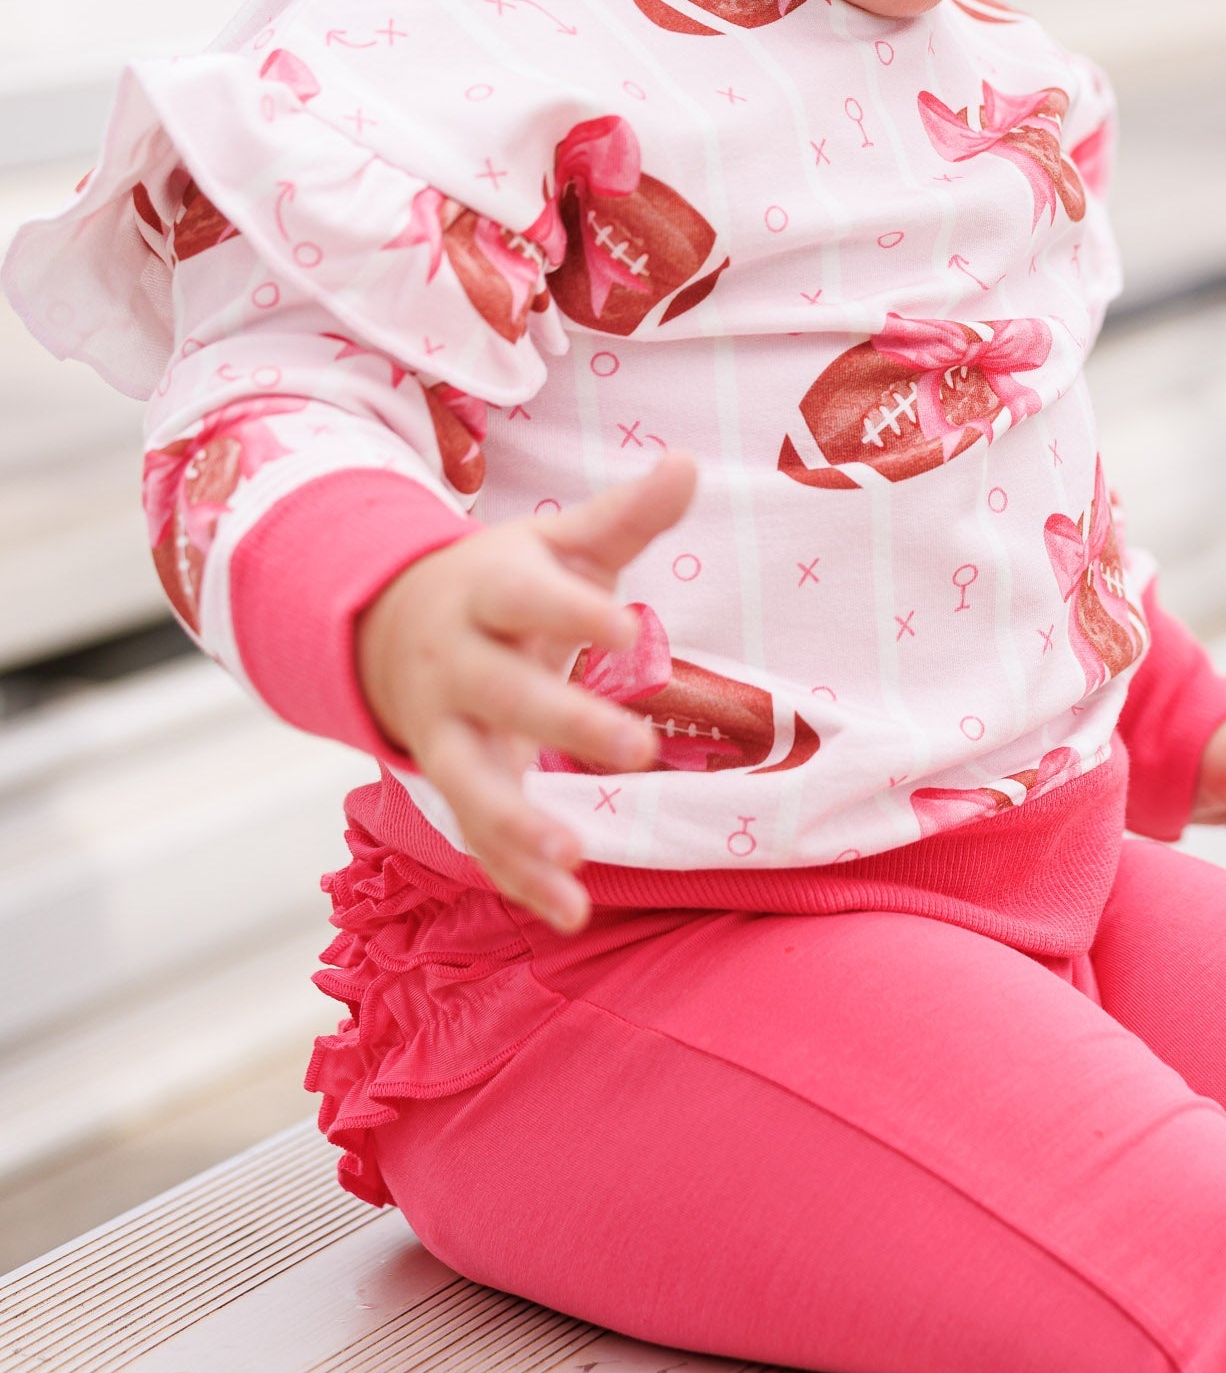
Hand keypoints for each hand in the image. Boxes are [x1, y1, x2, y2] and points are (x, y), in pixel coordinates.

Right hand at [356, 454, 695, 932]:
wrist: (390, 627)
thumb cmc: (503, 583)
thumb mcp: (556, 544)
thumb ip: (624, 516)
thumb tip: (687, 462)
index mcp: (487, 591)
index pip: (524, 596)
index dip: (572, 609)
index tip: (628, 622)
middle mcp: (457, 663)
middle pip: (503, 693)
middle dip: (563, 720)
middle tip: (637, 748)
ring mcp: (445, 730)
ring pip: (469, 781)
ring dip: (517, 822)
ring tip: (574, 853)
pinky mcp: (453, 782)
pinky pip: (477, 836)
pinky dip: (518, 876)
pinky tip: (570, 911)